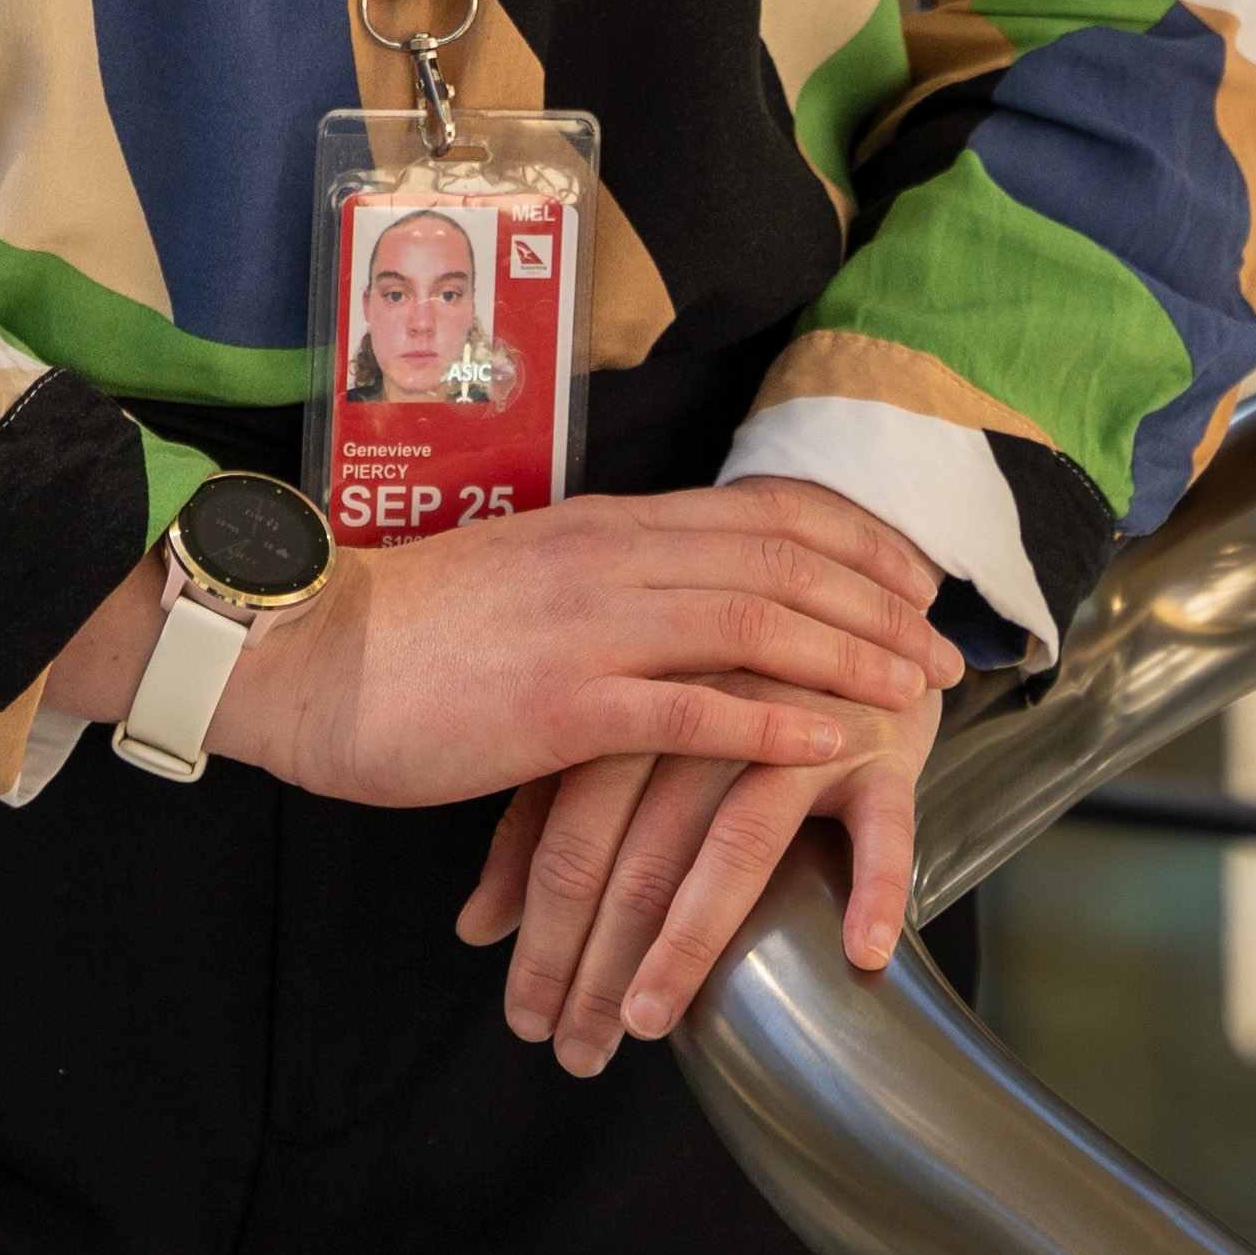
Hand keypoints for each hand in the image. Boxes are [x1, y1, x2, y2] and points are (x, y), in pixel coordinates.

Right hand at [51, 484, 956, 809]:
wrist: (309, 656)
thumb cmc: (413, 630)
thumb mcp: (528, 573)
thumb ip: (608, 577)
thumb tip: (679, 591)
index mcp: (606, 523)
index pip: (764, 510)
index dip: (856, 540)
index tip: (915, 573)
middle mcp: (612, 559)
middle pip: (783, 561)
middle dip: (880, 603)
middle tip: (946, 647)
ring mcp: (590, 629)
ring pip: (756, 624)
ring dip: (850, 657)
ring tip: (915, 693)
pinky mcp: (562, 708)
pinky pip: (691, 710)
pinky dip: (772, 724)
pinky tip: (828, 745)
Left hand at [461, 674, 939, 1074]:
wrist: (853, 610)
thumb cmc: (721, 691)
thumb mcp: (624, 743)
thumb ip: (545, 821)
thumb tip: (475, 929)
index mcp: (634, 703)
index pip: (572, 833)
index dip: (544, 933)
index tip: (526, 1021)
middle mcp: (708, 714)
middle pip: (642, 850)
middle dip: (602, 962)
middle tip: (579, 1054)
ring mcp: (798, 729)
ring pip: (736, 841)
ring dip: (691, 938)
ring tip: (651, 1022)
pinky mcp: (883, 747)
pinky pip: (883, 824)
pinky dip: (876, 886)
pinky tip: (860, 954)